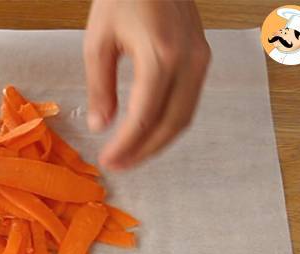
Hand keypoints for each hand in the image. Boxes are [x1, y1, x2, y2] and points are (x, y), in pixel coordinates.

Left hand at [84, 0, 210, 169]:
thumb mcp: (98, 41)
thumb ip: (100, 87)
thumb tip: (100, 127)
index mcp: (160, 56)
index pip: (144, 117)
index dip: (126, 145)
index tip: (108, 161)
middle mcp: (188, 62)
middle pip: (171, 124)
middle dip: (144, 151)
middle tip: (119, 165)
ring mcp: (200, 60)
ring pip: (184, 118)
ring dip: (158, 142)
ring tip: (131, 155)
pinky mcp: (201, 58)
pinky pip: (189, 103)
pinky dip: (169, 124)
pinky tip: (148, 132)